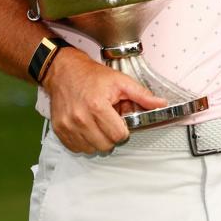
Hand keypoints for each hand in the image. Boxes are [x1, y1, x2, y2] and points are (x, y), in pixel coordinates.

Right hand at [42, 49, 167, 153]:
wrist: (64, 71)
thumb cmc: (92, 76)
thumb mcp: (121, 81)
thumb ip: (142, 95)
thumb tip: (161, 104)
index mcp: (97, 106)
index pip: (118, 135)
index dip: (124, 130)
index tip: (121, 122)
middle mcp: (80, 118)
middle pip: (105, 145)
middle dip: (111, 136)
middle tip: (109, 122)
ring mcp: (68, 125)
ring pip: (91, 149)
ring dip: (97, 140)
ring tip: (97, 123)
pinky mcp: (59, 130)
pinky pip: (76, 148)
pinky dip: (84, 141)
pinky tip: (87, 127)